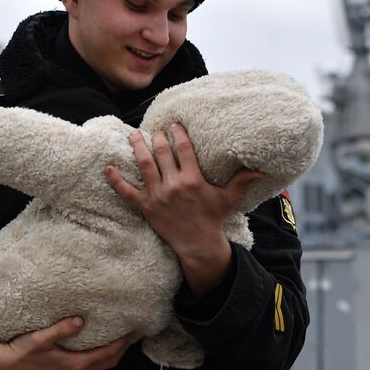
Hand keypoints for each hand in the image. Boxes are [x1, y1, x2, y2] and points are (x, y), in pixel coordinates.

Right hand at [0, 316, 130, 369]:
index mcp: (75, 364)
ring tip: (118, 337)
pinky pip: (90, 367)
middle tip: (131, 332)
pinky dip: (100, 357)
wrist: (2, 368)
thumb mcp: (40, 339)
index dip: (122, 342)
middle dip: (122, 349)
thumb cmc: (20, 353)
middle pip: (109, 362)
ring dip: (112, 353)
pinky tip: (97, 345)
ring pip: (101, 366)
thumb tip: (80, 320)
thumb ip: (61, 330)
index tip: (132, 329)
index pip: (108, 354)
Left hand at [105, 123, 262, 295]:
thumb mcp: (228, 198)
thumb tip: (261, 169)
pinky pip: (127, 192)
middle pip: (161, 152)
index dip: (178, 133)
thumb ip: (242, 180)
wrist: (197, 245)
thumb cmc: (213, 219)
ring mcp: (157, 196)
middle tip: (156, 129)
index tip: (174, 124)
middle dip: (157, 136)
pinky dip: (116, 180)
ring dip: (136, 147)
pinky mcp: (145, 207)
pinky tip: (107, 168)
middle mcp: (174, 185)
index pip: (183, 148)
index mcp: (193, 179)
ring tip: (133, 134)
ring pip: (143, 165)